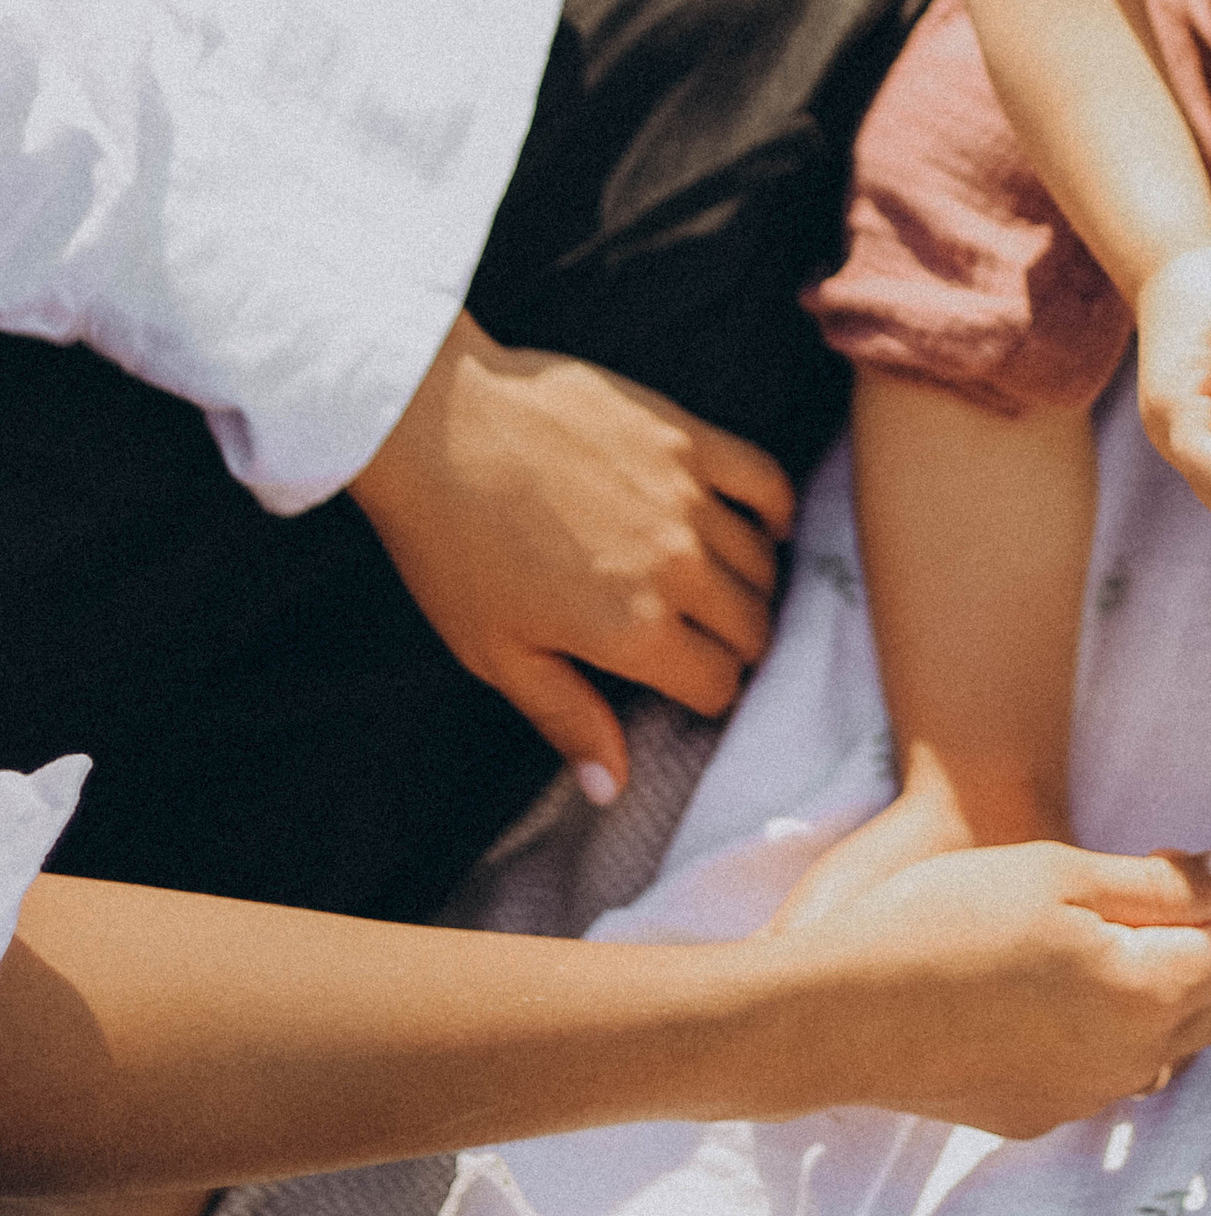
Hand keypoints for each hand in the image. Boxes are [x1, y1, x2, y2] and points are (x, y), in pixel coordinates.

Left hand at [351, 311, 793, 799]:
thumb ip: (566, 718)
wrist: (431, 426)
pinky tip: (760, 527)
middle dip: (734, 649)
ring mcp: (689, 496)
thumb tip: (612, 788)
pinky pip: (767, 481)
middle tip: (700, 644)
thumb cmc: (452, 546)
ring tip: (715, 591)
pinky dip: (774, 512)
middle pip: (753, 627)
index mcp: (633, 630)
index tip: (683, 689)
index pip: (718, 684)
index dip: (705, 697)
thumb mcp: (497, 652)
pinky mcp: (687, 437)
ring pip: (763, 562)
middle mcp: (677, 566)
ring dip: (749, 587)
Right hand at [764, 837, 1210, 1136]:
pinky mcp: (1042, 1116)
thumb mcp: (1061, 874)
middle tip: (1167, 895)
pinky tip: (1058, 990)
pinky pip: (1113, 1072)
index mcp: (1152, 993)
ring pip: (1175, 1043)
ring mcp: (1088, 1099)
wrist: (839, 1014)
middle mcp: (1136, 1062)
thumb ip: (1168, 881)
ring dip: (1170, 992)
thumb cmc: (945, 922)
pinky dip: (1114, 1029)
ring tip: (1109, 936)